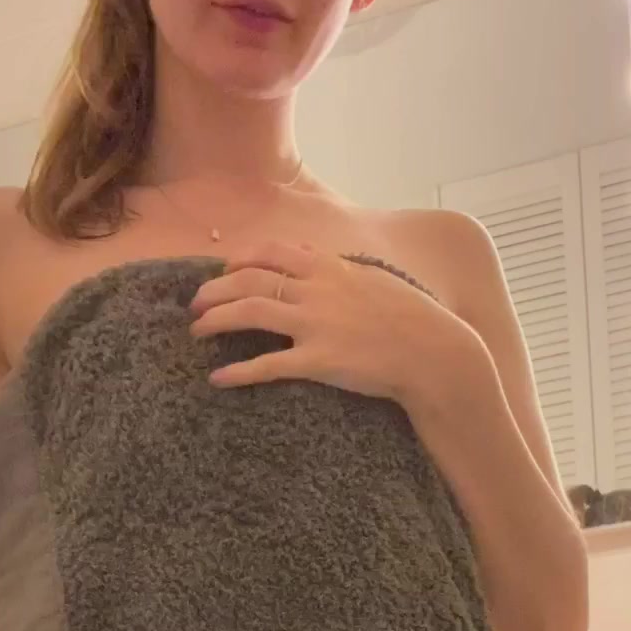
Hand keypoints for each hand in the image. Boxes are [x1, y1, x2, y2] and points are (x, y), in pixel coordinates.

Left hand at [188, 239, 486, 409]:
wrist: (434, 353)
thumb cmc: (411, 320)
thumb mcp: (375, 282)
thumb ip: (341, 272)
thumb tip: (317, 265)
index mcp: (332, 268)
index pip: (273, 251)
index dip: (240, 258)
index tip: (223, 269)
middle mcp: (318, 289)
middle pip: (252, 278)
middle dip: (216, 288)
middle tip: (196, 303)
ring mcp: (316, 324)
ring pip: (251, 311)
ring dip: (216, 319)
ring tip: (196, 331)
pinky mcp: (318, 361)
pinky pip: (267, 365)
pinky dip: (238, 372)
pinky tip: (217, 379)